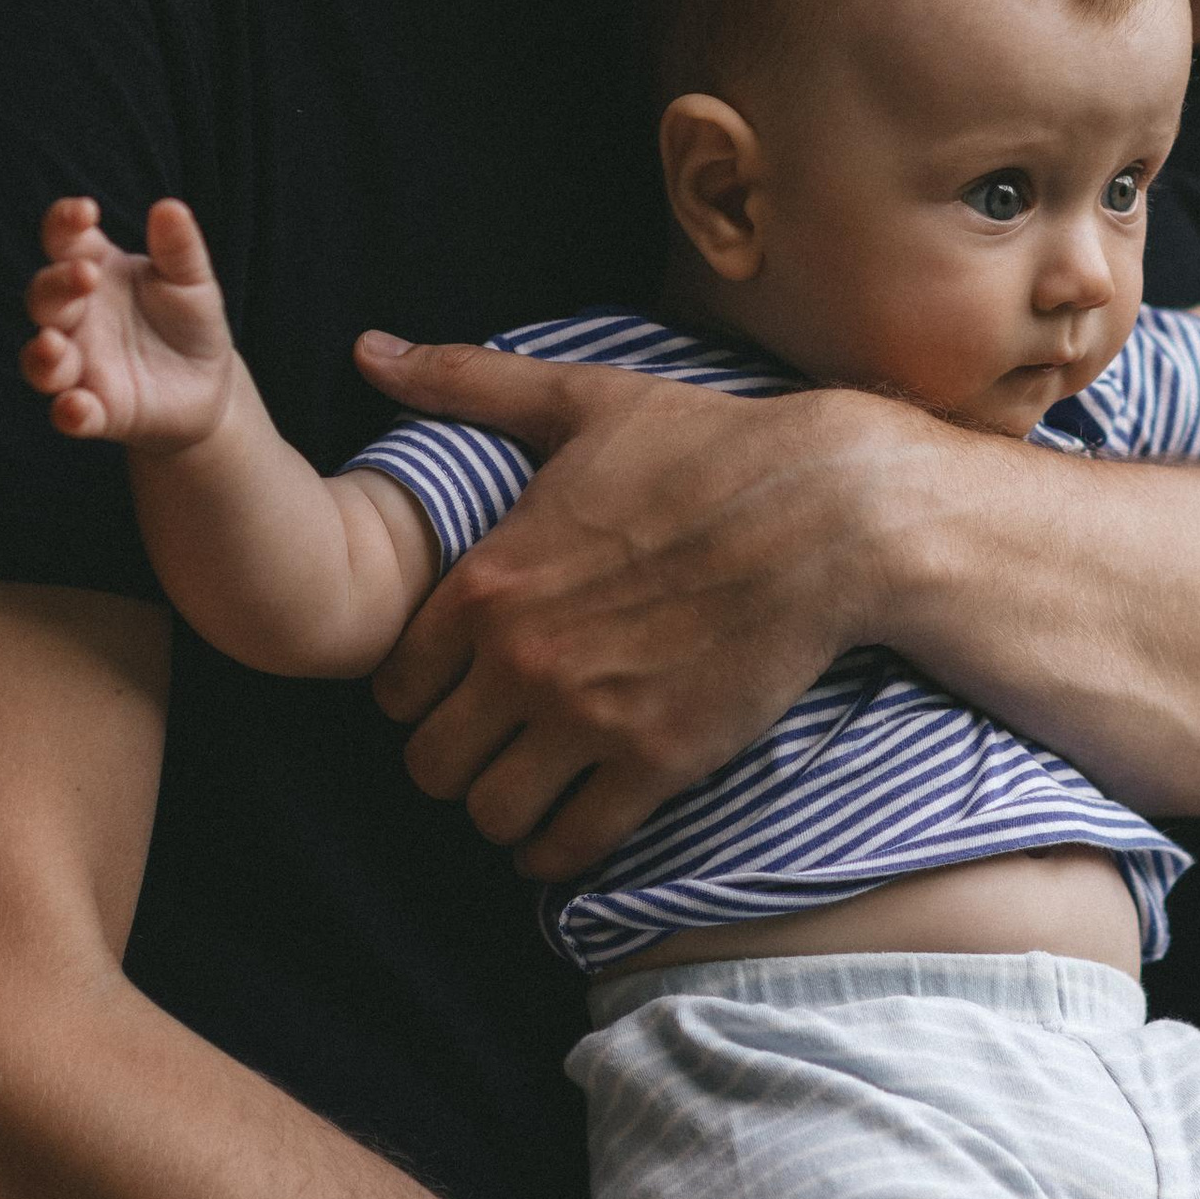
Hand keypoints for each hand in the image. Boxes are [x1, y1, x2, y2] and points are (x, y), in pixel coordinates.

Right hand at [23, 197, 238, 447]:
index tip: (86, 212)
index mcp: (96, 270)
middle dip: (57, 285)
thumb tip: (170, 207)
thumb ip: (179, 249)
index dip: (64, 222)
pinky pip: (69, 413)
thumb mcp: (193, 282)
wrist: (209, 386)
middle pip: (44, 296)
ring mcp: (81, 364)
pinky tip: (77, 407)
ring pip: (40, 358)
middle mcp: (77, 316)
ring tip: (53, 344)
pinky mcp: (97, 410)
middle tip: (87, 275)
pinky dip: (68, 412)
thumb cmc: (190, 322)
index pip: (64, 239)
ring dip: (41, 352)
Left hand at [357, 337, 907, 874]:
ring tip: (529, 786)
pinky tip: (570, 823)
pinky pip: (566, 847)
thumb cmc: (707, 450)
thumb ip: (465, 383)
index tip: (453, 687)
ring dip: (501, 811)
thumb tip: (368, 349)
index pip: (391, 685)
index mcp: (490, 579)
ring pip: (487, 817)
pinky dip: (557, 849)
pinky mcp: (657, 763)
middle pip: (427, 765)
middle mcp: (522, 658)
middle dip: (452, 760)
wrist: (831, 513)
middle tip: (490, 744)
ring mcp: (588, 718)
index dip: (416, 693)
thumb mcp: (581, 402)